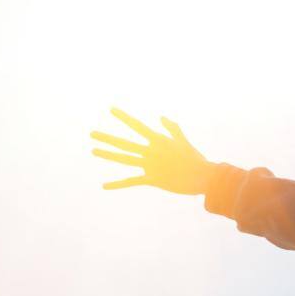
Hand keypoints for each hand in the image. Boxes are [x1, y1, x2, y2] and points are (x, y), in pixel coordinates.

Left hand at [90, 108, 211, 194]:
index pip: (137, 126)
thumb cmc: (194, 158)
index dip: (123, 117)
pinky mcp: (151, 179)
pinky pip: (131, 181)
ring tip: (93, 150)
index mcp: (158, 140)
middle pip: (125, 144)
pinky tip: (104, 185)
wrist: (202, 176)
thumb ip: (172, 129)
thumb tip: (162, 117)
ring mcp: (150, 165)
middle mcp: (151, 151)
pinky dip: (117, 184)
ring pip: (124, 159)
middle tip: (92, 134)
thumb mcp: (183, 141)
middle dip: (107, 138)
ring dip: (108, 154)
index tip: (111, 110)